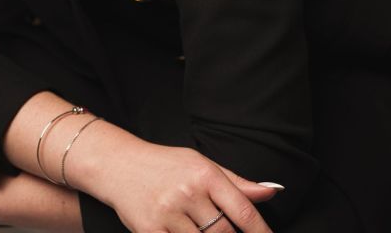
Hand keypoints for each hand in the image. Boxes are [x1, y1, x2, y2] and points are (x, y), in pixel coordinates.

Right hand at [67, 128, 278, 232]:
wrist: (119, 165)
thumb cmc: (166, 164)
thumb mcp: (201, 164)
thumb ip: (236, 182)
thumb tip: (271, 192)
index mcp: (204, 173)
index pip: (242, 211)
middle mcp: (187, 192)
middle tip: (223, 230)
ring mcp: (168, 213)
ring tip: (199, 228)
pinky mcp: (150, 231)